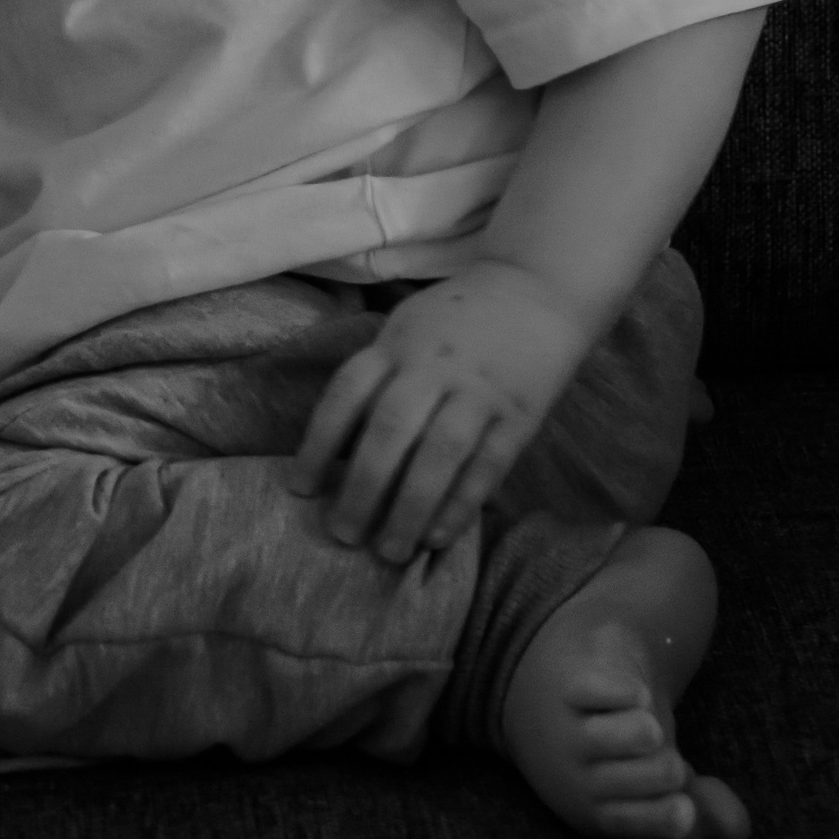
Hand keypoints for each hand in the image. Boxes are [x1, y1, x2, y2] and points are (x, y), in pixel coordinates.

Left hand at [286, 260, 581, 565]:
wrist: (538, 286)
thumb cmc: (459, 318)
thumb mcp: (409, 328)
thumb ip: (381, 375)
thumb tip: (342, 447)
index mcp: (398, 343)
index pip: (347, 393)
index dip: (318, 443)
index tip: (300, 490)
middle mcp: (434, 365)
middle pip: (390, 429)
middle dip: (363, 487)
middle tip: (343, 535)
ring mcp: (479, 389)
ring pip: (439, 453)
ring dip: (410, 507)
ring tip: (389, 551)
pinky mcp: (519, 413)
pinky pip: (487, 465)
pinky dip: (461, 504)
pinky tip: (437, 537)